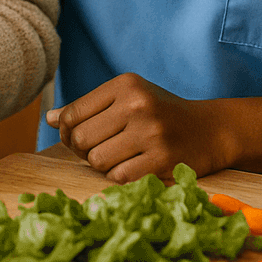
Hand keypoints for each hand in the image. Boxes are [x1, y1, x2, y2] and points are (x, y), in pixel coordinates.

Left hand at [46, 72, 231, 182]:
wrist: (212, 129)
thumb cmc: (160, 114)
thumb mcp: (127, 99)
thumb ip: (88, 108)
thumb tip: (49, 119)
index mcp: (124, 85)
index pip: (71, 114)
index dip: (66, 132)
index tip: (79, 138)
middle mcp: (137, 104)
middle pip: (80, 140)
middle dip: (83, 151)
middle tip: (100, 151)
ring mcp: (151, 132)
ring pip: (97, 161)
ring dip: (103, 165)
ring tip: (120, 157)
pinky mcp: (163, 159)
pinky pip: (119, 177)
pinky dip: (121, 177)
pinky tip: (135, 167)